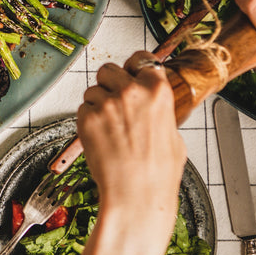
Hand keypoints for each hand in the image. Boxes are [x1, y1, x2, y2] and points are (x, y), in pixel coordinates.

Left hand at [77, 52, 185, 234]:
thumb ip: (158, 110)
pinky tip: (101, 138)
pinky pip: (82, 109)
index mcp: (157, 90)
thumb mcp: (173, 134)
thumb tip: (152, 105)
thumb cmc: (157, 172)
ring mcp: (107, 103)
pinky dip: (87, 120)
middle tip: (114, 104)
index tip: (130, 72)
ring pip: (92, 90)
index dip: (133, 67)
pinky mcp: (87, 117)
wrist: (136, 195)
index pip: (140, 59)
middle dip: (109, 84)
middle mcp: (131, 91)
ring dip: (97, 104)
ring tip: (110, 129)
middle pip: (109, 69)